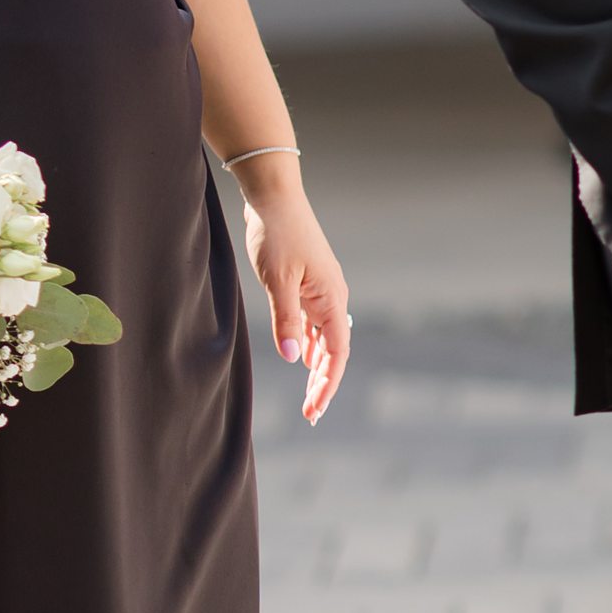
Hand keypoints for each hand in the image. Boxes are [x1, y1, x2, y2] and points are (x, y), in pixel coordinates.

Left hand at [242, 175, 350, 422]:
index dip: (327, 385)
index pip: (336, 354)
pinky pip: (314, 324)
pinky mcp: (308, 286)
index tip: (314, 410)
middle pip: (334, 351)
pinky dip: (310, 346)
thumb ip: (286, 321)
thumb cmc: (277, 235)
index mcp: (332, 300)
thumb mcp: (277, 281)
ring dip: (318, 368)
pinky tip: (302, 359)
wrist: (275, 199)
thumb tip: (293, 359)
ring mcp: (321, 293)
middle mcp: (332, 299)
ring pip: (325, 340)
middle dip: (325, 383)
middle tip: (310, 413)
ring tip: (308, 395)